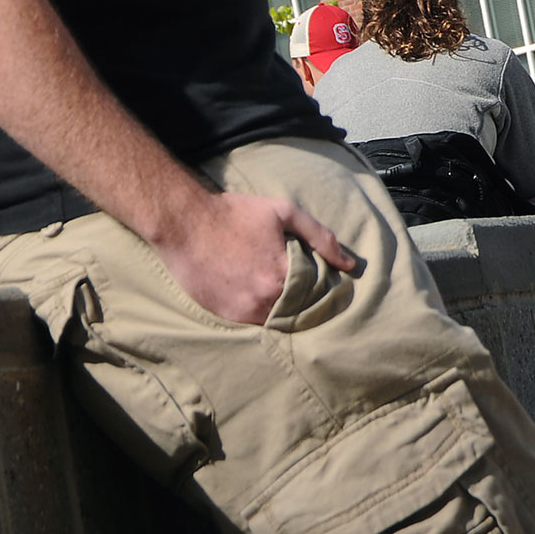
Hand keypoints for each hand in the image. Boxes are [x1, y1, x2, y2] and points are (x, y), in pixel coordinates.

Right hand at [153, 189, 356, 324]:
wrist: (185, 223)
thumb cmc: (235, 213)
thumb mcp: (283, 212)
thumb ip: (320, 236)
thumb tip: (350, 264)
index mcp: (282, 274)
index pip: (317, 292)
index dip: (323, 286)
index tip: (325, 279)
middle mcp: (265, 298)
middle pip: (298, 308)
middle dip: (304, 298)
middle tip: (301, 282)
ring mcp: (243, 310)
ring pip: (277, 318)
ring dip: (283, 307)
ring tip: (278, 285)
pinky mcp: (224, 315)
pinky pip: (253, 321)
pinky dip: (261, 310)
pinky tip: (257, 290)